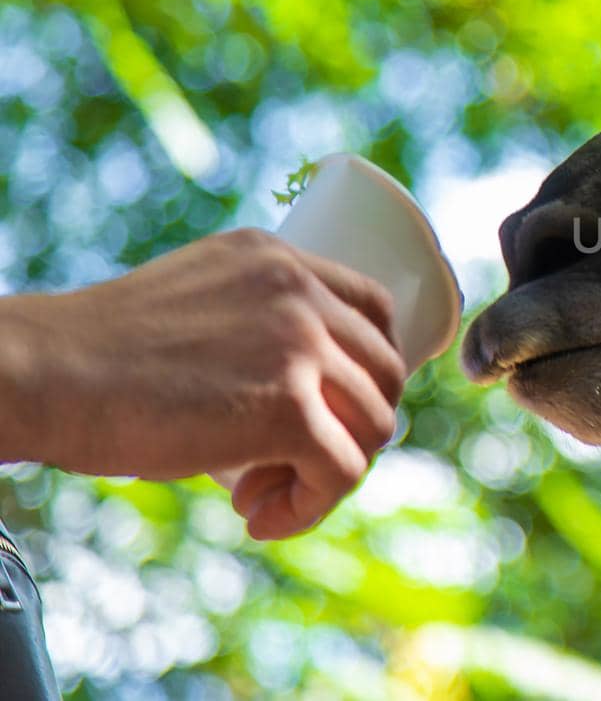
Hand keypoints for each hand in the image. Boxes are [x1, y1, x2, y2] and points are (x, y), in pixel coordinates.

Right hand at [0, 229, 406, 539]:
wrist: (40, 374)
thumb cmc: (100, 354)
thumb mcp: (200, 305)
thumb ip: (259, 323)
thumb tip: (311, 393)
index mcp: (279, 259)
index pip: (375, 311)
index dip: (367, 372)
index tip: (327, 412)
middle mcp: (301, 290)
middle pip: (385, 374)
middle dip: (348, 430)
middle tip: (284, 464)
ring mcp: (301, 346)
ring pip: (374, 426)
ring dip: (324, 474)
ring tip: (258, 493)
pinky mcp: (288, 408)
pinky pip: (343, 471)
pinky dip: (308, 507)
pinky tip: (257, 516)